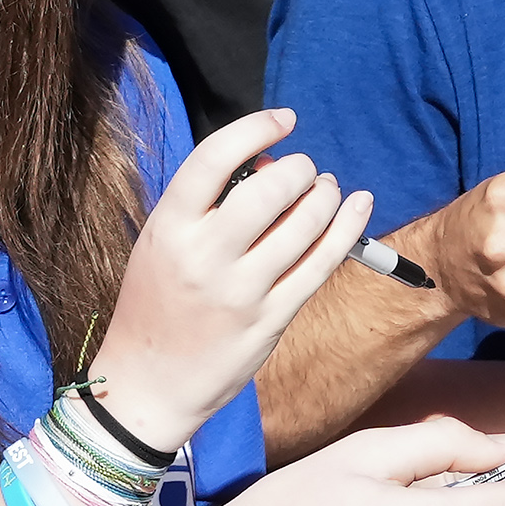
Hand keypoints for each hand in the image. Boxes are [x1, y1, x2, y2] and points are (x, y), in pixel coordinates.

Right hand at [89, 107, 367, 440]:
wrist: (147, 385)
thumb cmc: (154, 306)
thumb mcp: (160, 246)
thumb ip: (204, 208)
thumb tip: (266, 165)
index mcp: (169, 228)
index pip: (215, 158)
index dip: (256, 128)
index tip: (283, 120)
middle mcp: (204, 257)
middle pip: (269, 189)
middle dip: (299, 169)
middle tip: (306, 170)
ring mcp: (240, 292)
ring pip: (303, 225)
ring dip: (325, 195)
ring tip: (327, 189)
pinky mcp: (270, 321)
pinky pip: (320, 265)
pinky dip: (346, 228)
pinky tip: (358, 205)